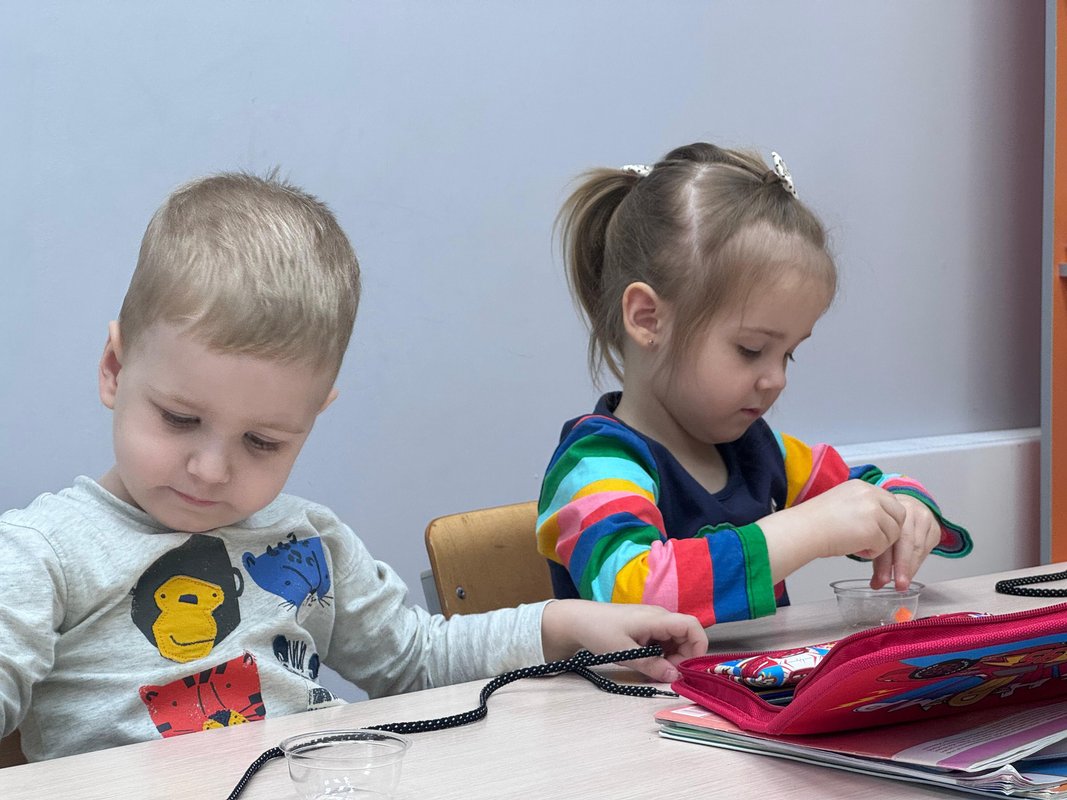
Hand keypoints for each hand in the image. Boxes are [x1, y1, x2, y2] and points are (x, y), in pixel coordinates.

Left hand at [540, 599, 707, 682]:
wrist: (578, 620)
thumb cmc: (599, 631)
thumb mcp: (625, 653)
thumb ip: (651, 665)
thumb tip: (675, 677)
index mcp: (657, 618)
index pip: (692, 627)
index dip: (698, 647)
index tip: (687, 668)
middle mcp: (659, 617)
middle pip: (686, 636)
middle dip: (683, 657)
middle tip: (665, 673)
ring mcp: (653, 622)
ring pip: (675, 641)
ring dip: (671, 658)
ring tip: (653, 669)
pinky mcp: (646, 628)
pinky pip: (663, 641)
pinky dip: (661, 654)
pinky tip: (646, 662)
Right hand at [761, 480, 905, 580]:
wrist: (804, 529)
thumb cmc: (814, 520)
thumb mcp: (842, 501)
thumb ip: (862, 504)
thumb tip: (877, 518)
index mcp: (862, 486)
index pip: (889, 501)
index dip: (886, 517)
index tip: (875, 528)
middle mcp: (870, 494)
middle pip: (899, 514)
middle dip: (890, 530)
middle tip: (873, 539)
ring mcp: (873, 511)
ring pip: (893, 533)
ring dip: (879, 543)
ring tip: (858, 545)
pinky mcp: (873, 530)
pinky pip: (883, 546)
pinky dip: (871, 552)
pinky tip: (855, 549)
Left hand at [870, 495, 940, 590]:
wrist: (908, 507)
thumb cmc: (888, 523)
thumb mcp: (879, 536)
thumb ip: (878, 559)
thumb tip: (876, 584)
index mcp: (885, 510)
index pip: (886, 538)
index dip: (884, 562)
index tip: (883, 580)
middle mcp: (905, 510)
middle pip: (905, 541)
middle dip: (901, 567)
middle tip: (899, 585)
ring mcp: (923, 516)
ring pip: (918, 545)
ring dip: (910, 567)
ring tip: (903, 582)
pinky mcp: (935, 525)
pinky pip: (927, 546)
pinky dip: (918, 561)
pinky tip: (911, 571)